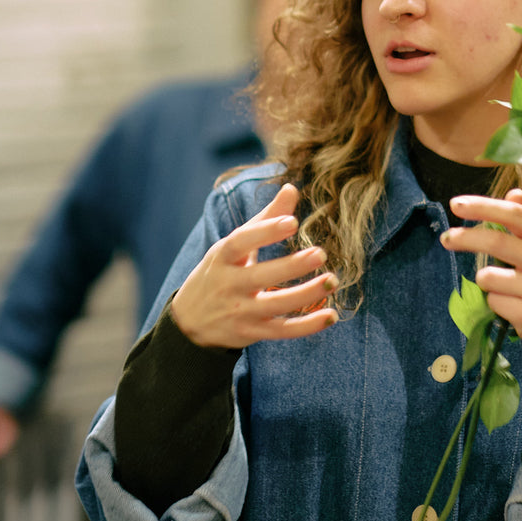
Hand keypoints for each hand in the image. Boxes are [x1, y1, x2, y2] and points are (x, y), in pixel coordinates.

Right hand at [170, 183, 338, 349]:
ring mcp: (240, 311)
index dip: (266, 231)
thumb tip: (291, 187)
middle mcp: (229, 285)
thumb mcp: (232, 245)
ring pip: (276, 304)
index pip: (241, 241)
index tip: (292, 221)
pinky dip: (307, 326)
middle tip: (321, 253)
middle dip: (292, 265)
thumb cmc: (219, 273)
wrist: (189, 323)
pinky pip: (282, 331)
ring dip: (306, 294)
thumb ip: (265, 218)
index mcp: (223, 257)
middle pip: (261, 275)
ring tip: (332, 280)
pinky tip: (330, 315)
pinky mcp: (251, 333)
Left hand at [439, 188, 521, 373]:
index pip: (516, 216)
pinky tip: (514, 307)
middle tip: (446, 238)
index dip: (484, 206)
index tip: (457, 204)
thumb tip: (513, 193)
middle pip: (496, 242)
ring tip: (502, 287)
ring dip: (486, 280)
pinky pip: (493, 301)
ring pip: (488, 276)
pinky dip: (496, 302)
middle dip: (465, 238)